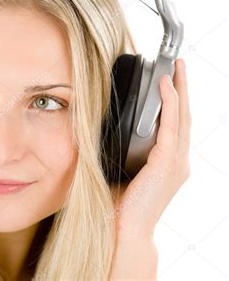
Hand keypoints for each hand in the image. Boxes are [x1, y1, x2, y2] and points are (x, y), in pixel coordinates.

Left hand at [109, 58, 190, 277]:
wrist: (124, 228)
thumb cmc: (120, 203)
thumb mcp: (123, 170)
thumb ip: (125, 151)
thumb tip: (109, 130)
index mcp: (168, 163)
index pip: (176, 126)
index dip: (176, 102)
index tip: (171, 81)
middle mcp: (178, 161)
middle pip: (184, 117)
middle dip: (183, 90)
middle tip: (181, 66)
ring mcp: (176, 163)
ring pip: (182, 118)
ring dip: (180, 90)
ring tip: (177, 68)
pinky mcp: (168, 163)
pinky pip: (171, 126)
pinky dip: (170, 104)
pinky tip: (166, 86)